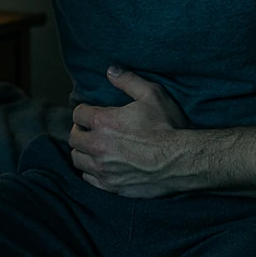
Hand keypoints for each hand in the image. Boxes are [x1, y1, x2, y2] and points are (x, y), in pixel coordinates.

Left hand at [69, 66, 191, 197]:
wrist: (182, 161)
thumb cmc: (168, 126)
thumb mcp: (152, 95)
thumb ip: (129, 81)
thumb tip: (111, 71)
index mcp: (103, 122)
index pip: (78, 114)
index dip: (84, 111)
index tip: (91, 113)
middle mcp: (98, 146)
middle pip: (74, 138)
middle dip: (80, 131)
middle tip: (90, 130)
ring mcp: (103, 168)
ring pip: (78, 159)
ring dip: (83, 152)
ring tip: (94, 148)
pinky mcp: (111, 185)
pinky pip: (89, 178)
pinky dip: (92, 171)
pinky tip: (102, 165)